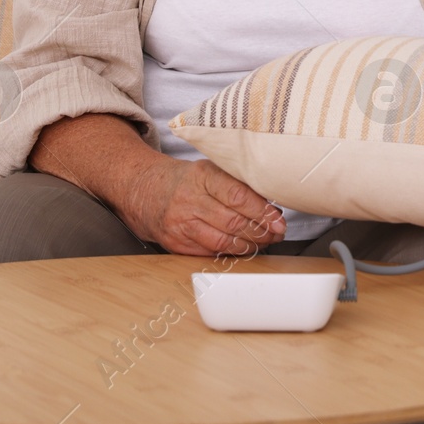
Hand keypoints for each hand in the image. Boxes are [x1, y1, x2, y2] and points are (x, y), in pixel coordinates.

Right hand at [116, 155, 287, 256]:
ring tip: (265, 242)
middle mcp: (190, 200)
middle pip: (233, 222)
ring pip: (223, 241)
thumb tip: (270, 201)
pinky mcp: (176, 243)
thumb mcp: (208, 170)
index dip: (262, 211)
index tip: (278, 219)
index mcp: (202, 176)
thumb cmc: (185, 180)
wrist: (144, 191)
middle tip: (277, 233)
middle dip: (261, 231)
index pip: (238, 196)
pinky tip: (245, 248)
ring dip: (249, 245)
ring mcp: (181, 224)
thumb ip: (235, 182)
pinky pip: (210, 252)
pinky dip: (231, 253)